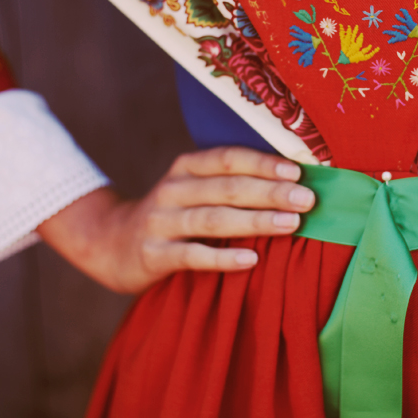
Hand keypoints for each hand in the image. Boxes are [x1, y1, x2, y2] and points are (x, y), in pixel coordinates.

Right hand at [38, 147, 315, 293]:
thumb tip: (293, 183)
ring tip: (291, 225)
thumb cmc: (172, 215)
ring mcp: (160, 221)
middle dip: (270, 191)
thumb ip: (231, 184)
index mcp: (187, 167)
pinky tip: (253, 259)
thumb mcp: (194, 190)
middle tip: (307, 199)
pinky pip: (193, 255)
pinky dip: (223, 257)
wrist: (110, 244)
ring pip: (213, 218)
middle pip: (227, 187)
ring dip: (255, 220)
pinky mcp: (153, 254)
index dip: (263, 163)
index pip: (228, 158)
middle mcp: (173, 189)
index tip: (299, 171)